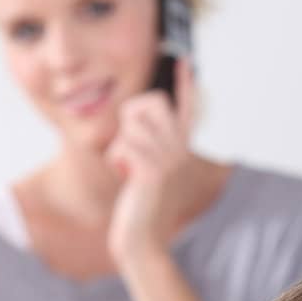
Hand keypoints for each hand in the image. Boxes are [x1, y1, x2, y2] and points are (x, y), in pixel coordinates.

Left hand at [106, 58, 196, 266]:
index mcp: (181, 149)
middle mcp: (181, 151)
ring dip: (120, 143)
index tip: (183, 60)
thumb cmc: (139, 206)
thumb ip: (145, 143)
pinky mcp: (155, 172)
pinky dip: (116, 158)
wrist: (141, 239)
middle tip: (128, 145)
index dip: (184, 85)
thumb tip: (134, 114)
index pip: (185, 109)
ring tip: (126, 166)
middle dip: (131, 115)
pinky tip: (123, 175)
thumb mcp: (145, 169)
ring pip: (134, 122)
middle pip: (151, 102)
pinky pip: (126, 143)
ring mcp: (171, 160)